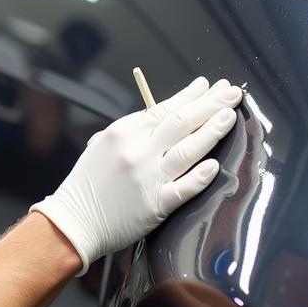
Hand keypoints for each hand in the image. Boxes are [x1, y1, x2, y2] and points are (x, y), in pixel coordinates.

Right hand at [29, 76, 241, 272]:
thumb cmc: (89, 182)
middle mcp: (138, 151)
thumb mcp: (103, 144)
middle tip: (232, 92)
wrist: (74, 220)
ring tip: (231, 116)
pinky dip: (200, 175)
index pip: (165, 107)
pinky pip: (183, 188)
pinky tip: (215, 164)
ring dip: (212, 131)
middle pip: (182, 122)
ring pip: (188, 150)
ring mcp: (148, 177)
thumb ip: (133, 131)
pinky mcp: (155, 204)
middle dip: (211, 104)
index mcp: (124, 132)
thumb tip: (163, 114)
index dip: (191, 95)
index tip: (210, 86)